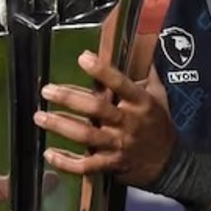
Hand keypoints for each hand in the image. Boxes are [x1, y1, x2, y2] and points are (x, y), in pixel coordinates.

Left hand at [35, 52, 176, 187]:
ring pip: (86, 136)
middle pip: (97, 109)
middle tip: (47, 90)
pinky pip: (86, 165)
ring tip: (40, 117)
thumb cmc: (160, 124)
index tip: (83, 58)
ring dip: (61, 126)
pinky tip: (49, 154)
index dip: (102, 71)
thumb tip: (145, 44)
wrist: (170, 162)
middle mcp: (129, 122)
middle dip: (70, 98)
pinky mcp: (111, 164)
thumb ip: (149, 74)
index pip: (121, 83)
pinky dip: (66, 162)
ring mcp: (119, 145)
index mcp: (141, 103)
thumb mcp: (159, 96)